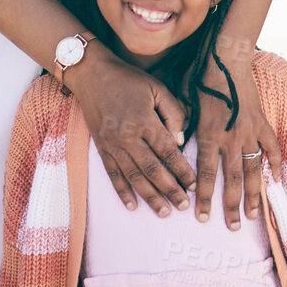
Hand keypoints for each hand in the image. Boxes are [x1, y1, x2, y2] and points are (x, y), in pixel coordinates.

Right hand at [67, 46, 197, 215]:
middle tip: (183, 206)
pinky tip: (132, 206)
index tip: (194, 185)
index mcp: (145, 121)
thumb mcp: (157, 88)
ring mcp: (113, 145)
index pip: (168, 152)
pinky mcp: (101, 148)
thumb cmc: (128, 79)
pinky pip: (112, 174)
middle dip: (170, 190)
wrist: (92, 74)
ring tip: (163, 212)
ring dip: (149, 197)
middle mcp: (128, 137)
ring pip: (134, 177)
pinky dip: (122, 191)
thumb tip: (179, 141)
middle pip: (152, 170)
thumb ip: (173, 113)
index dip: (182, 170)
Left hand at [194, 50, 282, 228]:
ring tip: (253, 214)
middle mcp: (229, 138)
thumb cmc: (200, 78)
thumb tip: (176, 145)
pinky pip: (271, 147)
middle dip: (231, 206)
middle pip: (231, 180)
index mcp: (208, 135)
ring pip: (252, 170)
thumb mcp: (184, 105)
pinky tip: (276, 181)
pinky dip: (275, 164)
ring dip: (253, 194)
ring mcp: (249, 131)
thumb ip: (183, 127)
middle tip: (231, 227)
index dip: (202, 198)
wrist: (225, 59)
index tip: (201, 216)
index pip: (204, 175)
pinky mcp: (262, 122)